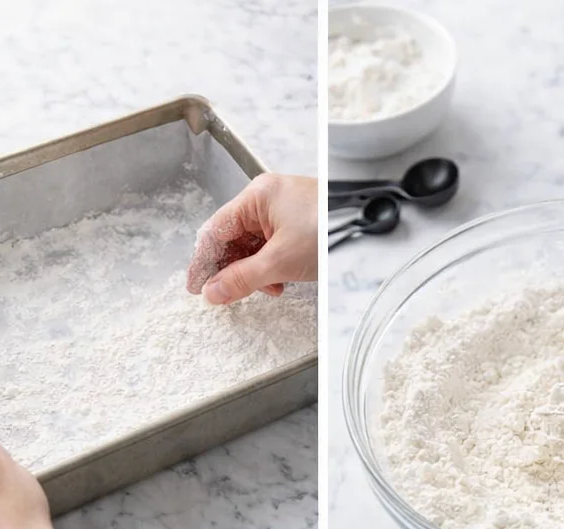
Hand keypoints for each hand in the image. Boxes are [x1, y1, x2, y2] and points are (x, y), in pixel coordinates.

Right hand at [187, 174, 317, 304]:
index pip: (215, 231)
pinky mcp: (294, 223)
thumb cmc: (325, 232)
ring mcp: (280, 209)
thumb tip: (213, 292)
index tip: (196, 287)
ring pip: (251, 246)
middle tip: (230, 295)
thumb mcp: (280, 262)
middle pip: (232, 239)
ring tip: (268, 288)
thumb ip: (242, 279)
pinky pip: (269, 247)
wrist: (367, 227)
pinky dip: (269, 267)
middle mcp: (265, 198)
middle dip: (233, 269)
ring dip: (253, 272)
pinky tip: (278, 282)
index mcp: (256, 197)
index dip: (203, 262)